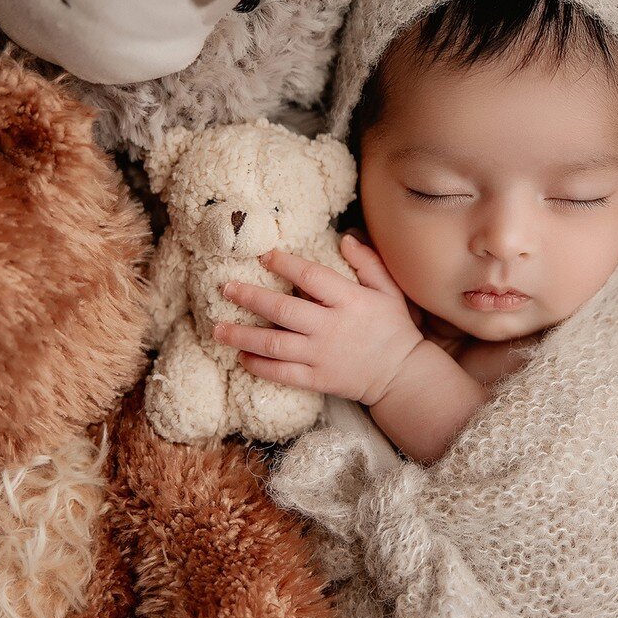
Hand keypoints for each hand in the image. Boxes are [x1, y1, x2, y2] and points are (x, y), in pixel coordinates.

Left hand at [216, 235, 424, 404]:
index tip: (263, 256)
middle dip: (250, 298)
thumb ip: (368, 262)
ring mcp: (322, 356)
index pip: (311, 277)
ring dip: (243, 335)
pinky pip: (282, 373)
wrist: (400, 375)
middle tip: (225, 289)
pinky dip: (259, 366)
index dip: (284, 264)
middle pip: (283, 310)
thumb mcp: (388, 290)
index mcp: (349, 300)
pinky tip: (242, 357)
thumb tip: (344, 237)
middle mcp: (331, 327)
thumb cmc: (393, 327)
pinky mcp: (317, 379)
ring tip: (217, 329)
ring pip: (274, 344)